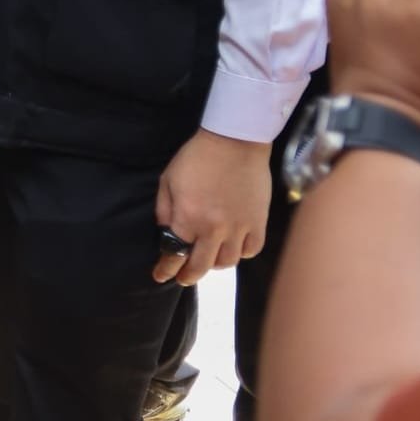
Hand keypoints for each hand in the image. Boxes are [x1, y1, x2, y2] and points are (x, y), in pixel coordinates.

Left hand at [153, 128, 270, 284]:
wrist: (234, 142)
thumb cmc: (197, 157)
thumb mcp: (168, 180)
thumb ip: (164, 210)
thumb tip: (165, 231)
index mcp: (188, 218)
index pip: (174, 254)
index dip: (166, 268)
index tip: (160, 275)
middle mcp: (214, 229)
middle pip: (201, 266)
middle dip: (188, 276)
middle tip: (183, 278)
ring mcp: (239, 228)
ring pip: (227, 262)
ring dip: (214, 264)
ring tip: (207, 258)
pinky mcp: (258, 223)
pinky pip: (250, 251)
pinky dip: (240, 253)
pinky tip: (232, 248)